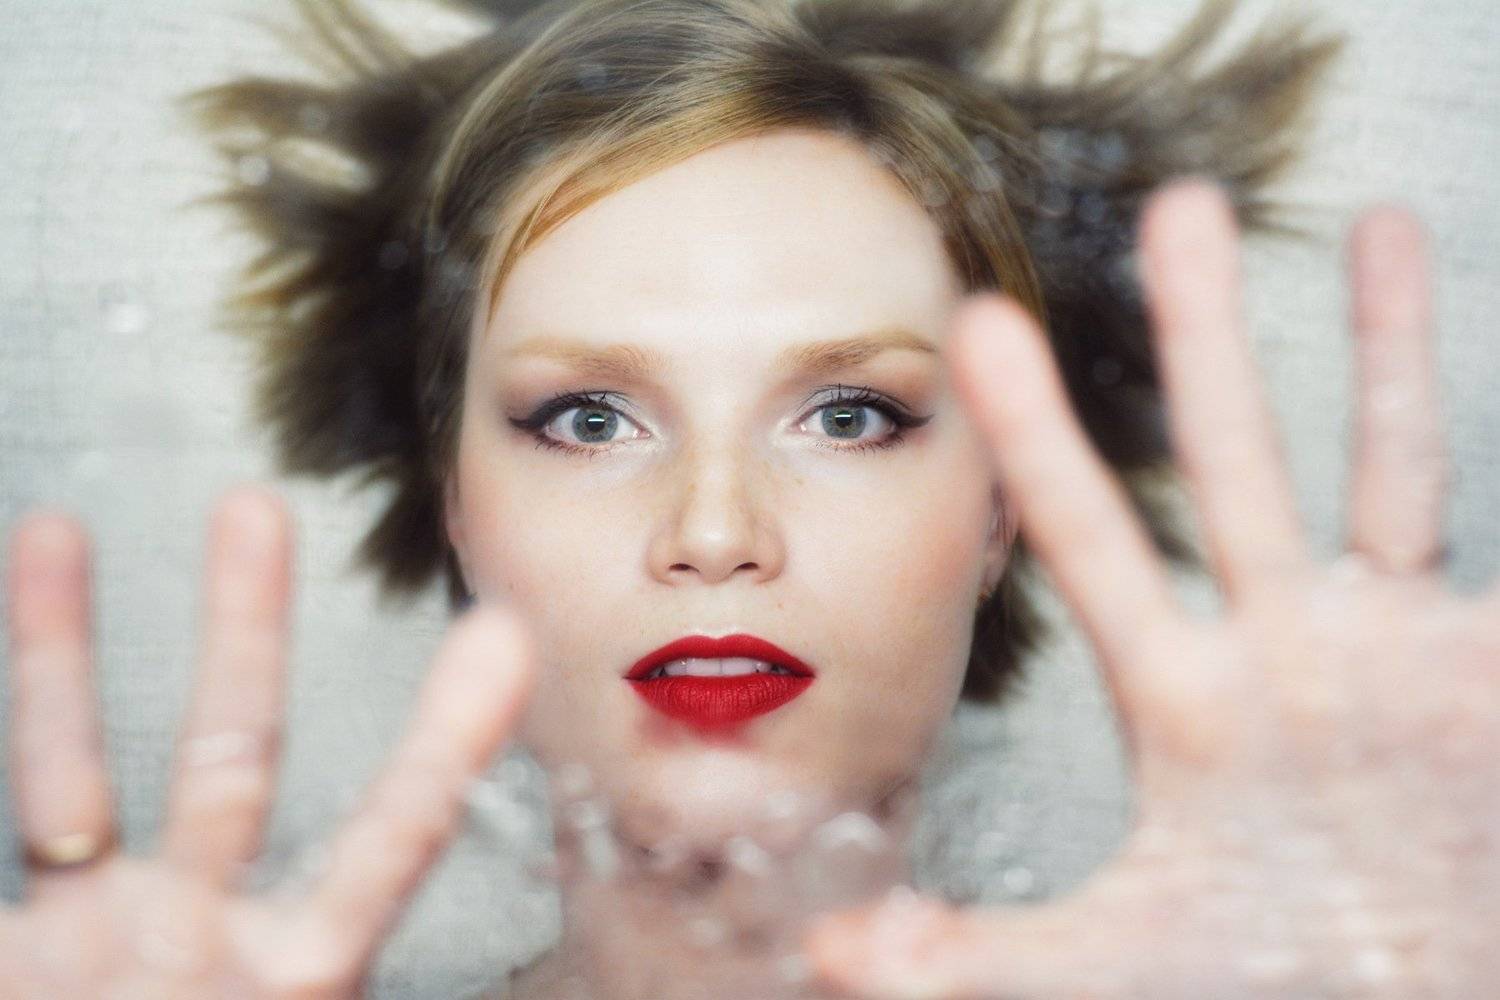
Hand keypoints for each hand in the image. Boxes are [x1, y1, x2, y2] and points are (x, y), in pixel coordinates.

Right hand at [0, 487, 533, 998]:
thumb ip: (342, 990)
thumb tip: (441, 970)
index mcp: (294, 985)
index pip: (391, 839)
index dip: (443, 739)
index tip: (501, 632)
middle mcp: (201, 945)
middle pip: (231, 756)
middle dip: (245, 630)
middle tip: (264, 504)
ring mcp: (106, 936)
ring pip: (90, 763)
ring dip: (79, 642)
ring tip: (76, 526)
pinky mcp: (32, 941)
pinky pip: (26, 796)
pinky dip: (27, 703)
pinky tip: (27, 591)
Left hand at [803, 181, 1497, 998]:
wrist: (1416, 995)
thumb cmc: (1276, 977)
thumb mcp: (1126, 960)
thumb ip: (977, 955)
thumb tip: (823, 959)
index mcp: (1181, 701)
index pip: (1092, 541)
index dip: (1039, 439)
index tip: (978, 326)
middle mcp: (1276, 648)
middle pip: (1230, 464)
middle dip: (1206, 341)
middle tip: (1180, 201)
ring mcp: (1384, 646)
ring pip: (1378, 468)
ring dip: (1377, 348)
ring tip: (1373, 222)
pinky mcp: (1479, 665)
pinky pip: (1477, 524)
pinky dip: (1485, 436)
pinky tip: (1483, 324)